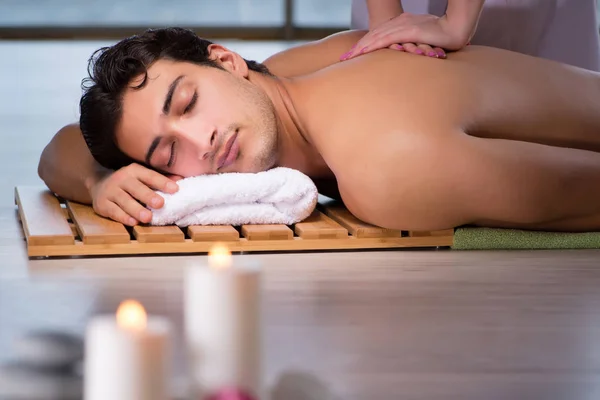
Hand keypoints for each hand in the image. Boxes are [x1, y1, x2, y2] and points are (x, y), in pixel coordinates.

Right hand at [89, 163, 180, 225]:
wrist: (99, 185)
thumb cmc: (130, 184)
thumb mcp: (143, 178)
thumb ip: (161, 180)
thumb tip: (180, 180)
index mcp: (135, 171)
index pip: (150, 176)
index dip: (162, 182)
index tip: (175, 189)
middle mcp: (122, 179)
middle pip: (136, 188)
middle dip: (148, 196)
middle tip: (160, 204)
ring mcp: (110, 191)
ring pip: (124, 201)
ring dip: (136, 209)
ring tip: (148, 217)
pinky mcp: (102, 204)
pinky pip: (113, 211)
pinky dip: (123, 217)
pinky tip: (133, 222)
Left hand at [341, 13, 467, 60]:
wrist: (456, 28)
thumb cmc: (443, 37)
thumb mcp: (423, 42)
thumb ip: (412, 47)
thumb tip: (408, 57)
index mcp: (403, 24)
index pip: (380, 35)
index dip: (365, 45)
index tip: (353, 55)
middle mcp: (400, 23)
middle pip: (374, 35)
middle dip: (358, 47)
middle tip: (344, 58)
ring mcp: (404, 25)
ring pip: (377, 36)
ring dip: (362, 47)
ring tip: (349, 57)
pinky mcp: (408, 30)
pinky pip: (387, 37)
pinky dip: (374, 44)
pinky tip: (364, 51)